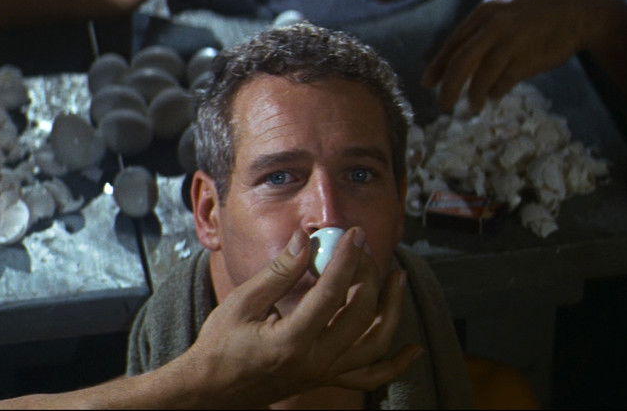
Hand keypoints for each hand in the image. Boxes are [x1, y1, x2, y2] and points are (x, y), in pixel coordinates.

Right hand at [178, 227, 420, 407]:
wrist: (212, 392)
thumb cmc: (221, 345)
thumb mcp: (242, 303)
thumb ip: (279, 272)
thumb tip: (306, 238)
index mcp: (290, 341)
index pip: (331, 294)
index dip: (346, 259)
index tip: (354, 234)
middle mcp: (314, 362)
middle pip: (360, 315)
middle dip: (368, 275)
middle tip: (363, 248)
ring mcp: (324, 374)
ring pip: (375, 344)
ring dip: (392, 310)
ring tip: (398, 278)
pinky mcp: (326, 379)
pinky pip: (369, 377)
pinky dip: (395, 365)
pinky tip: (413, 349)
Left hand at [423, 0, 616, 111]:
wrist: (579, 8)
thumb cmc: (536, 13)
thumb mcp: (504, 12)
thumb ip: (481, 33)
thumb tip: (455, 62)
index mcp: (484, 13)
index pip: (454, 43)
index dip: (438, 66)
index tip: (428, 83)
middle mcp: (494, 26)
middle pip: (460, 62)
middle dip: (448, 87)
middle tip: (443, 105)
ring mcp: (512, 42)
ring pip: (482, 77)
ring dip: (474, 96)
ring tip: (472, 107)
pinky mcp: (528, 59)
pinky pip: (504, 82)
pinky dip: (496, 92)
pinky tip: (494, 97)